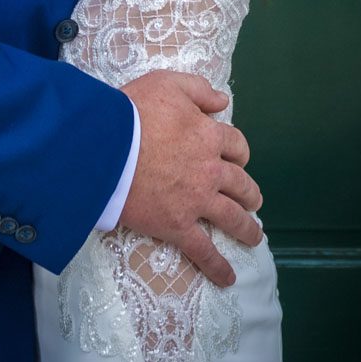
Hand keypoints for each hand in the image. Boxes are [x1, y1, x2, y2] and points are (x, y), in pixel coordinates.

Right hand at [120, 71, 262, 287]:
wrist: (106, 146)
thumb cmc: (133, 111)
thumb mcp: (167, 83)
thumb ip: (199, 90)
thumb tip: (223, 101)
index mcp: (209, 136)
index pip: (236, 145)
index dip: (238, 151)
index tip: (236, 158)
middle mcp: (210, 170)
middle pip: (241, 183)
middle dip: (249, 192)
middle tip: (251, 199)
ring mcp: (196, 201)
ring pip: (232, 217)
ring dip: (247, 228)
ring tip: (254, 236)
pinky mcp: (178, 226)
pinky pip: (203, 250)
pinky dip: (217, 267)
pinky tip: (228, 278)